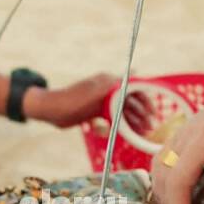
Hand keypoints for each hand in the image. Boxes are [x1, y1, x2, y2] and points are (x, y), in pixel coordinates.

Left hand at [24, 73, 152, 132]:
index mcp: (108, 82)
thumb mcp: (96, 93)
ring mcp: (100, 102)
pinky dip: (119, 125)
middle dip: (140, 115)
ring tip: (141, 133)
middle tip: (148, 128)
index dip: (144, 101)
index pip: (132, 90)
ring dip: (131, 122)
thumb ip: (117, 84)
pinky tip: (126, 133)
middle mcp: (106, 90)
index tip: (152, 114)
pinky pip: (111, 118)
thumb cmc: (72, 101)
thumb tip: (136, 70)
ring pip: (121, 112)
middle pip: (129, 102)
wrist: (51, 111)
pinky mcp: (94, 112)